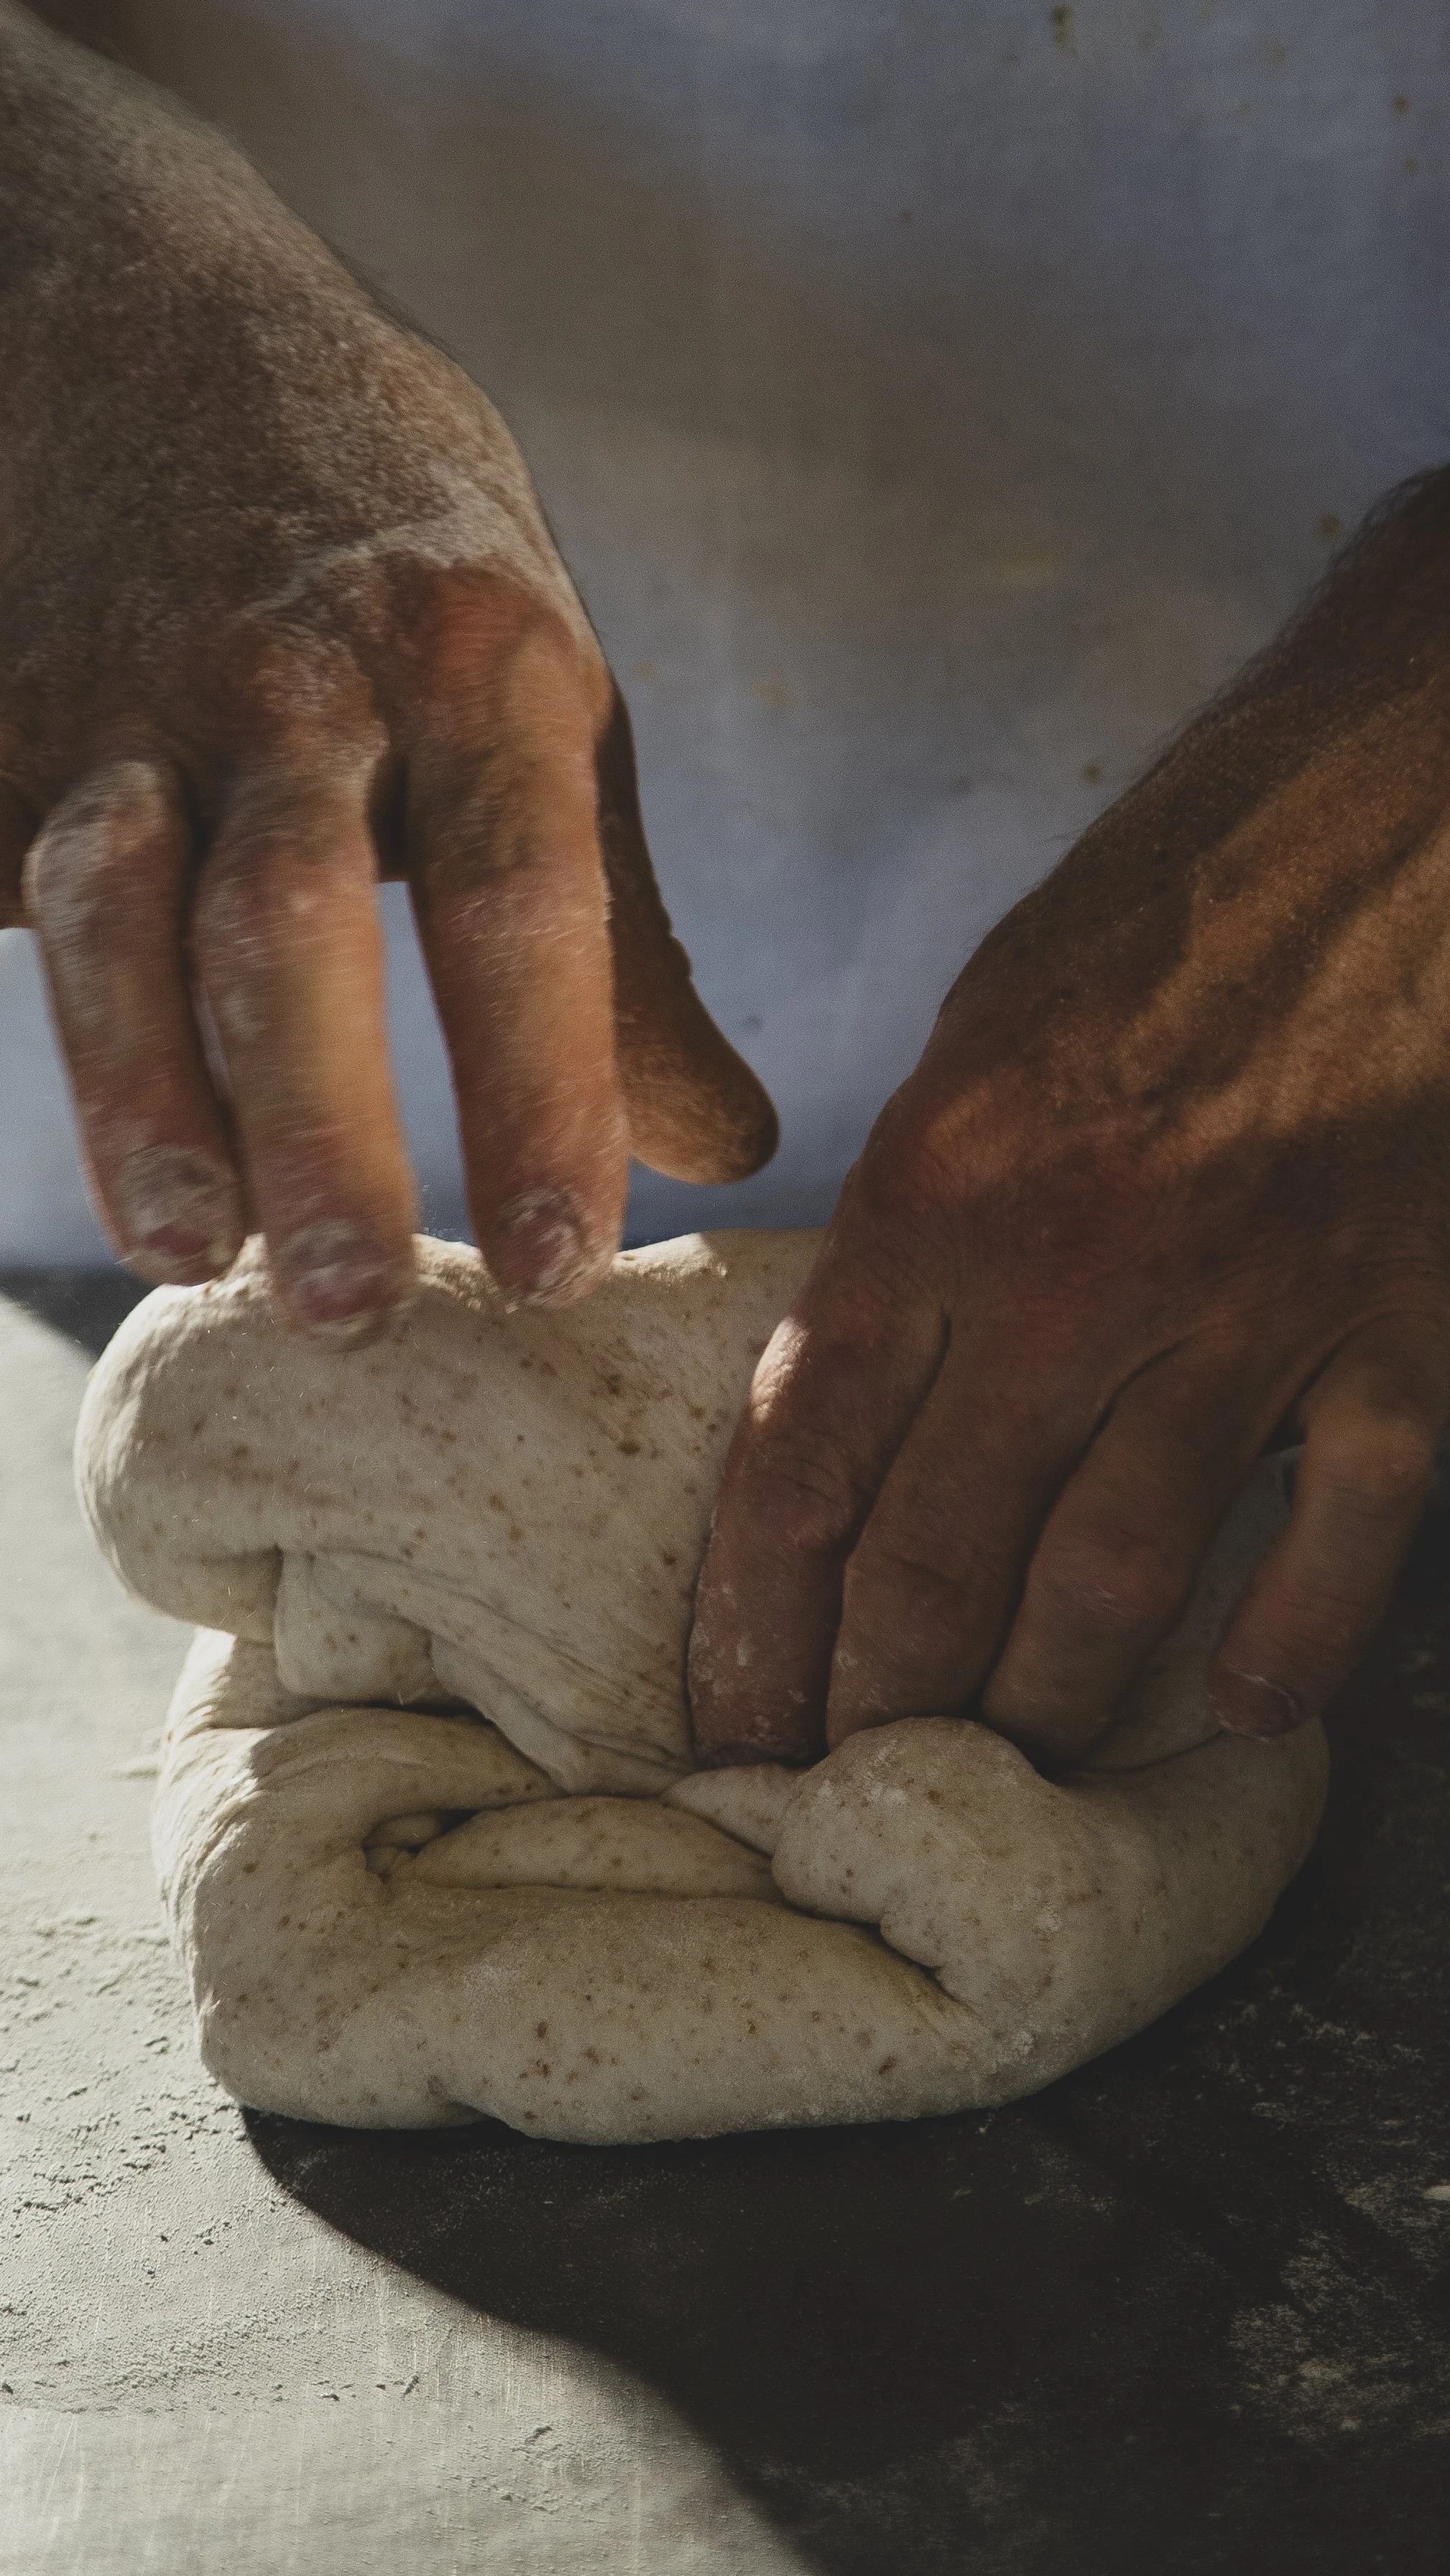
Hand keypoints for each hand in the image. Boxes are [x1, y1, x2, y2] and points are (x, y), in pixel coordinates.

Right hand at [0, 10, 773, 1336]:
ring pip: (112, 906)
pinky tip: (92, 1146)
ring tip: (185, 1250)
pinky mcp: (3, 729)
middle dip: (316, 1115)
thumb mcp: (551, 704)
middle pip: (296, 917)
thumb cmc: (408, 560)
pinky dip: (34, 994)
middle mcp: (297, 677)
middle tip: (352, 1302)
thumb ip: (624, 946)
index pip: (520, 893)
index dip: (540, 1084)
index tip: (562, 1266)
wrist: (160, 322)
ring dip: (138, 1090)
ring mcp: (127, 698)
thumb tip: (726, 1149)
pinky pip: (2, 873)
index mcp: (477, 659)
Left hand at [691, 474, 1449, 1767]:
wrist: (1408, 777)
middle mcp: (1079, 1263)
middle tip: (842, 1795)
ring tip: (998, 1782)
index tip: (730, 1721)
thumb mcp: (985, 1028)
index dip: (756, 1622)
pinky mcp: (1405, 1311)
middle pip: (943, 1549)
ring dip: (1050, 1698)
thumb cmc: (1180, 886)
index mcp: (943, 1178)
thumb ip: (921, 1222)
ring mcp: (1253, 1297)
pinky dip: (1295, 1632)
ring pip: (1120, 1568)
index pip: (805, 1460)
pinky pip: (1345, 1520)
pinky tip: (1242, 1710)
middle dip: (878, 1700)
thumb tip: (857, 1386)